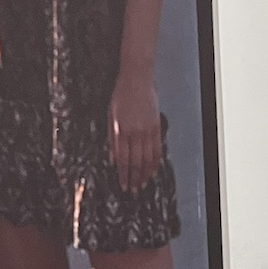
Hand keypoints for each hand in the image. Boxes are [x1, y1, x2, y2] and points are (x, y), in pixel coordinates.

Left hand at [109, 72, 162, 190]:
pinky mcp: (156, 126)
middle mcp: (135, 132)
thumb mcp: (110, 114)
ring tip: (143, 184)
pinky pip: (157, 148)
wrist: (137, 78)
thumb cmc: (121, 94)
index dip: (123, 174)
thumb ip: (111, 138)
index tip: (123, 184)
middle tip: (133, 190)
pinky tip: (153, 169)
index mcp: (121, 129)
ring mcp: (147, 130)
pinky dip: (155, 161)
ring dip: (145, 173)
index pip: (123, 159)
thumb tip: (112, 158)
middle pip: (136, 162)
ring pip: (148, 158)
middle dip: (134, 178)